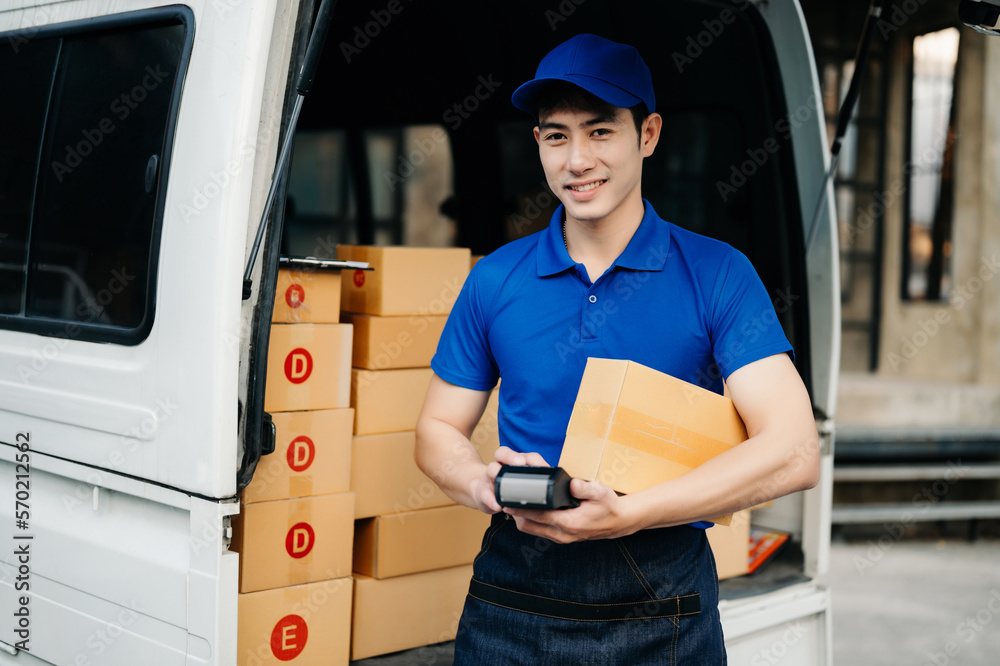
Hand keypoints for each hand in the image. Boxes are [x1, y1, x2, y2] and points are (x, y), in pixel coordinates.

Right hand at [468, 446, 549, 514]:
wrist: (485, 495)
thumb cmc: (509, 489)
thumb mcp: (522, 482)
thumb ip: (536, 482)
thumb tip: (557, 489)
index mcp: (514, 462)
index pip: (523, 455)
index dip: (533, 459)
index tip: (545, 468)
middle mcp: (501, 465)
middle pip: (502, 453)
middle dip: (511, 456)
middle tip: (520, 463)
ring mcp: (490, 477)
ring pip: (491, 468)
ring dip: (498, 473)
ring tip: (506, 483)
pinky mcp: (483, 492)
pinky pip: (485, 494)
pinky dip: (491, 500)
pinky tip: (498, 505)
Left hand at [503, 478, 636, 542]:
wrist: (619, 522)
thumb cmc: (609, 506)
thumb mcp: (601, 493)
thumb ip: (585, 488)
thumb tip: (572, 484)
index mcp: (570, 523)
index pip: (539, 516)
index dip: (523, 509)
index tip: (508, 502)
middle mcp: (563, 534)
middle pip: (530, 526)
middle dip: (517, 514)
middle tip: (506, 499)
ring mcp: (561, 538)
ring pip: (532, 530)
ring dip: (522, 519)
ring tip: (513, 503)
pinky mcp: (562, 537)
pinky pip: (539, 531)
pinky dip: (530, 522)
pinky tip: (527, 510)